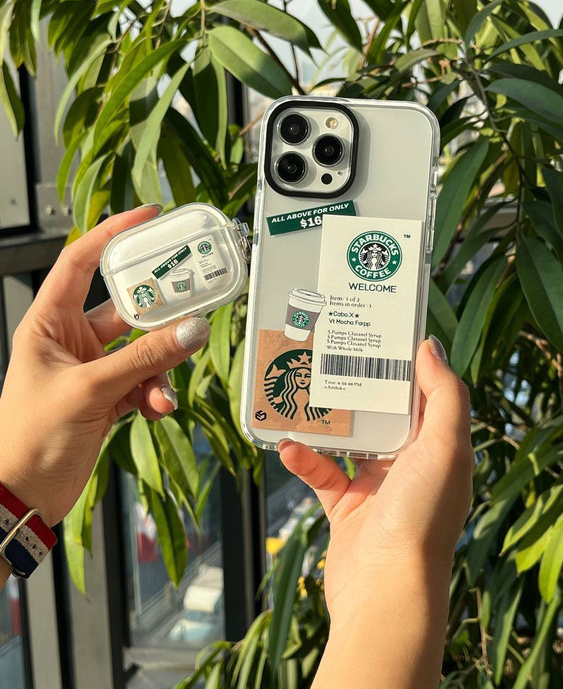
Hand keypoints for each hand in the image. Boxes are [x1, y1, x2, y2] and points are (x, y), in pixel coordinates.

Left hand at [0, 206, 209, 528]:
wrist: (23, 496)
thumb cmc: (31, 438)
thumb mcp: (89, 390)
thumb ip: (144, 360)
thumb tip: (191, 331)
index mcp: (49, 323)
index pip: (79, 261)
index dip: (112, 234)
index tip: (148, 217)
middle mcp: (71, 339)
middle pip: (124, 309)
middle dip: (157, 313)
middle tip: (192, 303)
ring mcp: (91, 369)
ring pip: (142, 351)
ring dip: (160, 368)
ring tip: (164, 388)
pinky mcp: (107, 396)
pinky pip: (143, 382)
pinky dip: (154, 393)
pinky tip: (155, 408)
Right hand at [279, 338, 472, 687]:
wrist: (385, 590)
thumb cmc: (421, 516)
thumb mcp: (445, 447)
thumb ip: (444, 394)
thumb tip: (430, 346)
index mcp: (437, 448)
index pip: (422, 395)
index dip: (403, 364)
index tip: (376, 332)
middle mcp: (410, 465)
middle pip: (381, 413)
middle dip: (356, 386)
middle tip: (328, 354)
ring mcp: (376, 487)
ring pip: (347, 441)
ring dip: (323, 420)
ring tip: (298, 391)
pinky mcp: (346, 508)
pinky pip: (321, 473)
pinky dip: (303, 459)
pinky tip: (286, 445)